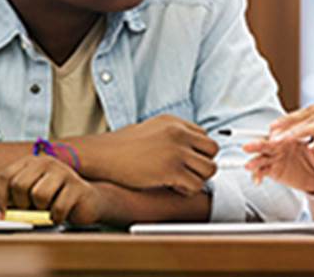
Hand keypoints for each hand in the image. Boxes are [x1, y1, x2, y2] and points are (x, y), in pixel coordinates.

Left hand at [0, 155, 104, 225]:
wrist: (86, 202)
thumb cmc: (53, 199)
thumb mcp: (28, 197)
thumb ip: (11, 201)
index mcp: (32, 162)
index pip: (6, 175)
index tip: (0, 214)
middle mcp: (47, 163)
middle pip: (20, 184)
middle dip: (22, 204)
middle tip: (30, 209)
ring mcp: (64, 172)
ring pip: (39, 195)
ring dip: (40, 210)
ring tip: (47, 209)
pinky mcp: (78, 187)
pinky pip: (57, 207)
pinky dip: (55, 217)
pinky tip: (59, 215)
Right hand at [88, 114, 218, 193]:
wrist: (101, 155)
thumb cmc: (120, 147)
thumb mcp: (150, 130)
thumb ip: (171, 135)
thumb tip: (187, 147)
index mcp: (174, 122)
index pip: (204, 136)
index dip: (197, 152)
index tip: (187, 161)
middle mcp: (179, 133)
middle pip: (212, 150)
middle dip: (203, 164)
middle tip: (188, 173)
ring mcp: (176, 151)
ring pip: (209, 169)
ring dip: (198, 179)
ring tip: (181, 182)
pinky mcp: (171, 170)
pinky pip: (196, 185)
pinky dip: (188, 190)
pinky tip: (174, 188)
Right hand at [243, 137, 313, 194]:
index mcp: (293, 134)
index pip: (281, 132)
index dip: (276, 135)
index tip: (273, 139)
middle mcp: (282, 144)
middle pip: (266, 142)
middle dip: (257, 145)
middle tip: (248, 147)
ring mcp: (276, 156)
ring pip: (261, 156)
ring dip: (254, 160)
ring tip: (249, 165)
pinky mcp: (274, 169)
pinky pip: (262, 171)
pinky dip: (257, 174)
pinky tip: (256, 179)